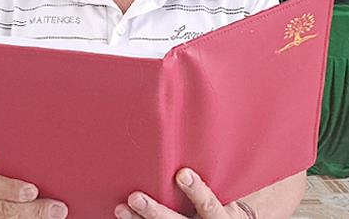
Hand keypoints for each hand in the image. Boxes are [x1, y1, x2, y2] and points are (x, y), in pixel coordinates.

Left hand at [113, 168, 253, 218]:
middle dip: (155, 211)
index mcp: (218, 215)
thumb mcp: (227, 194)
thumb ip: (214, 177)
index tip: (182, 174)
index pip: (208, 204)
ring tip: (120, 209)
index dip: (196, 190)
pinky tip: (123, 216)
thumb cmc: (224, 203)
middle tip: (135, 198)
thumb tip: (201, 139)